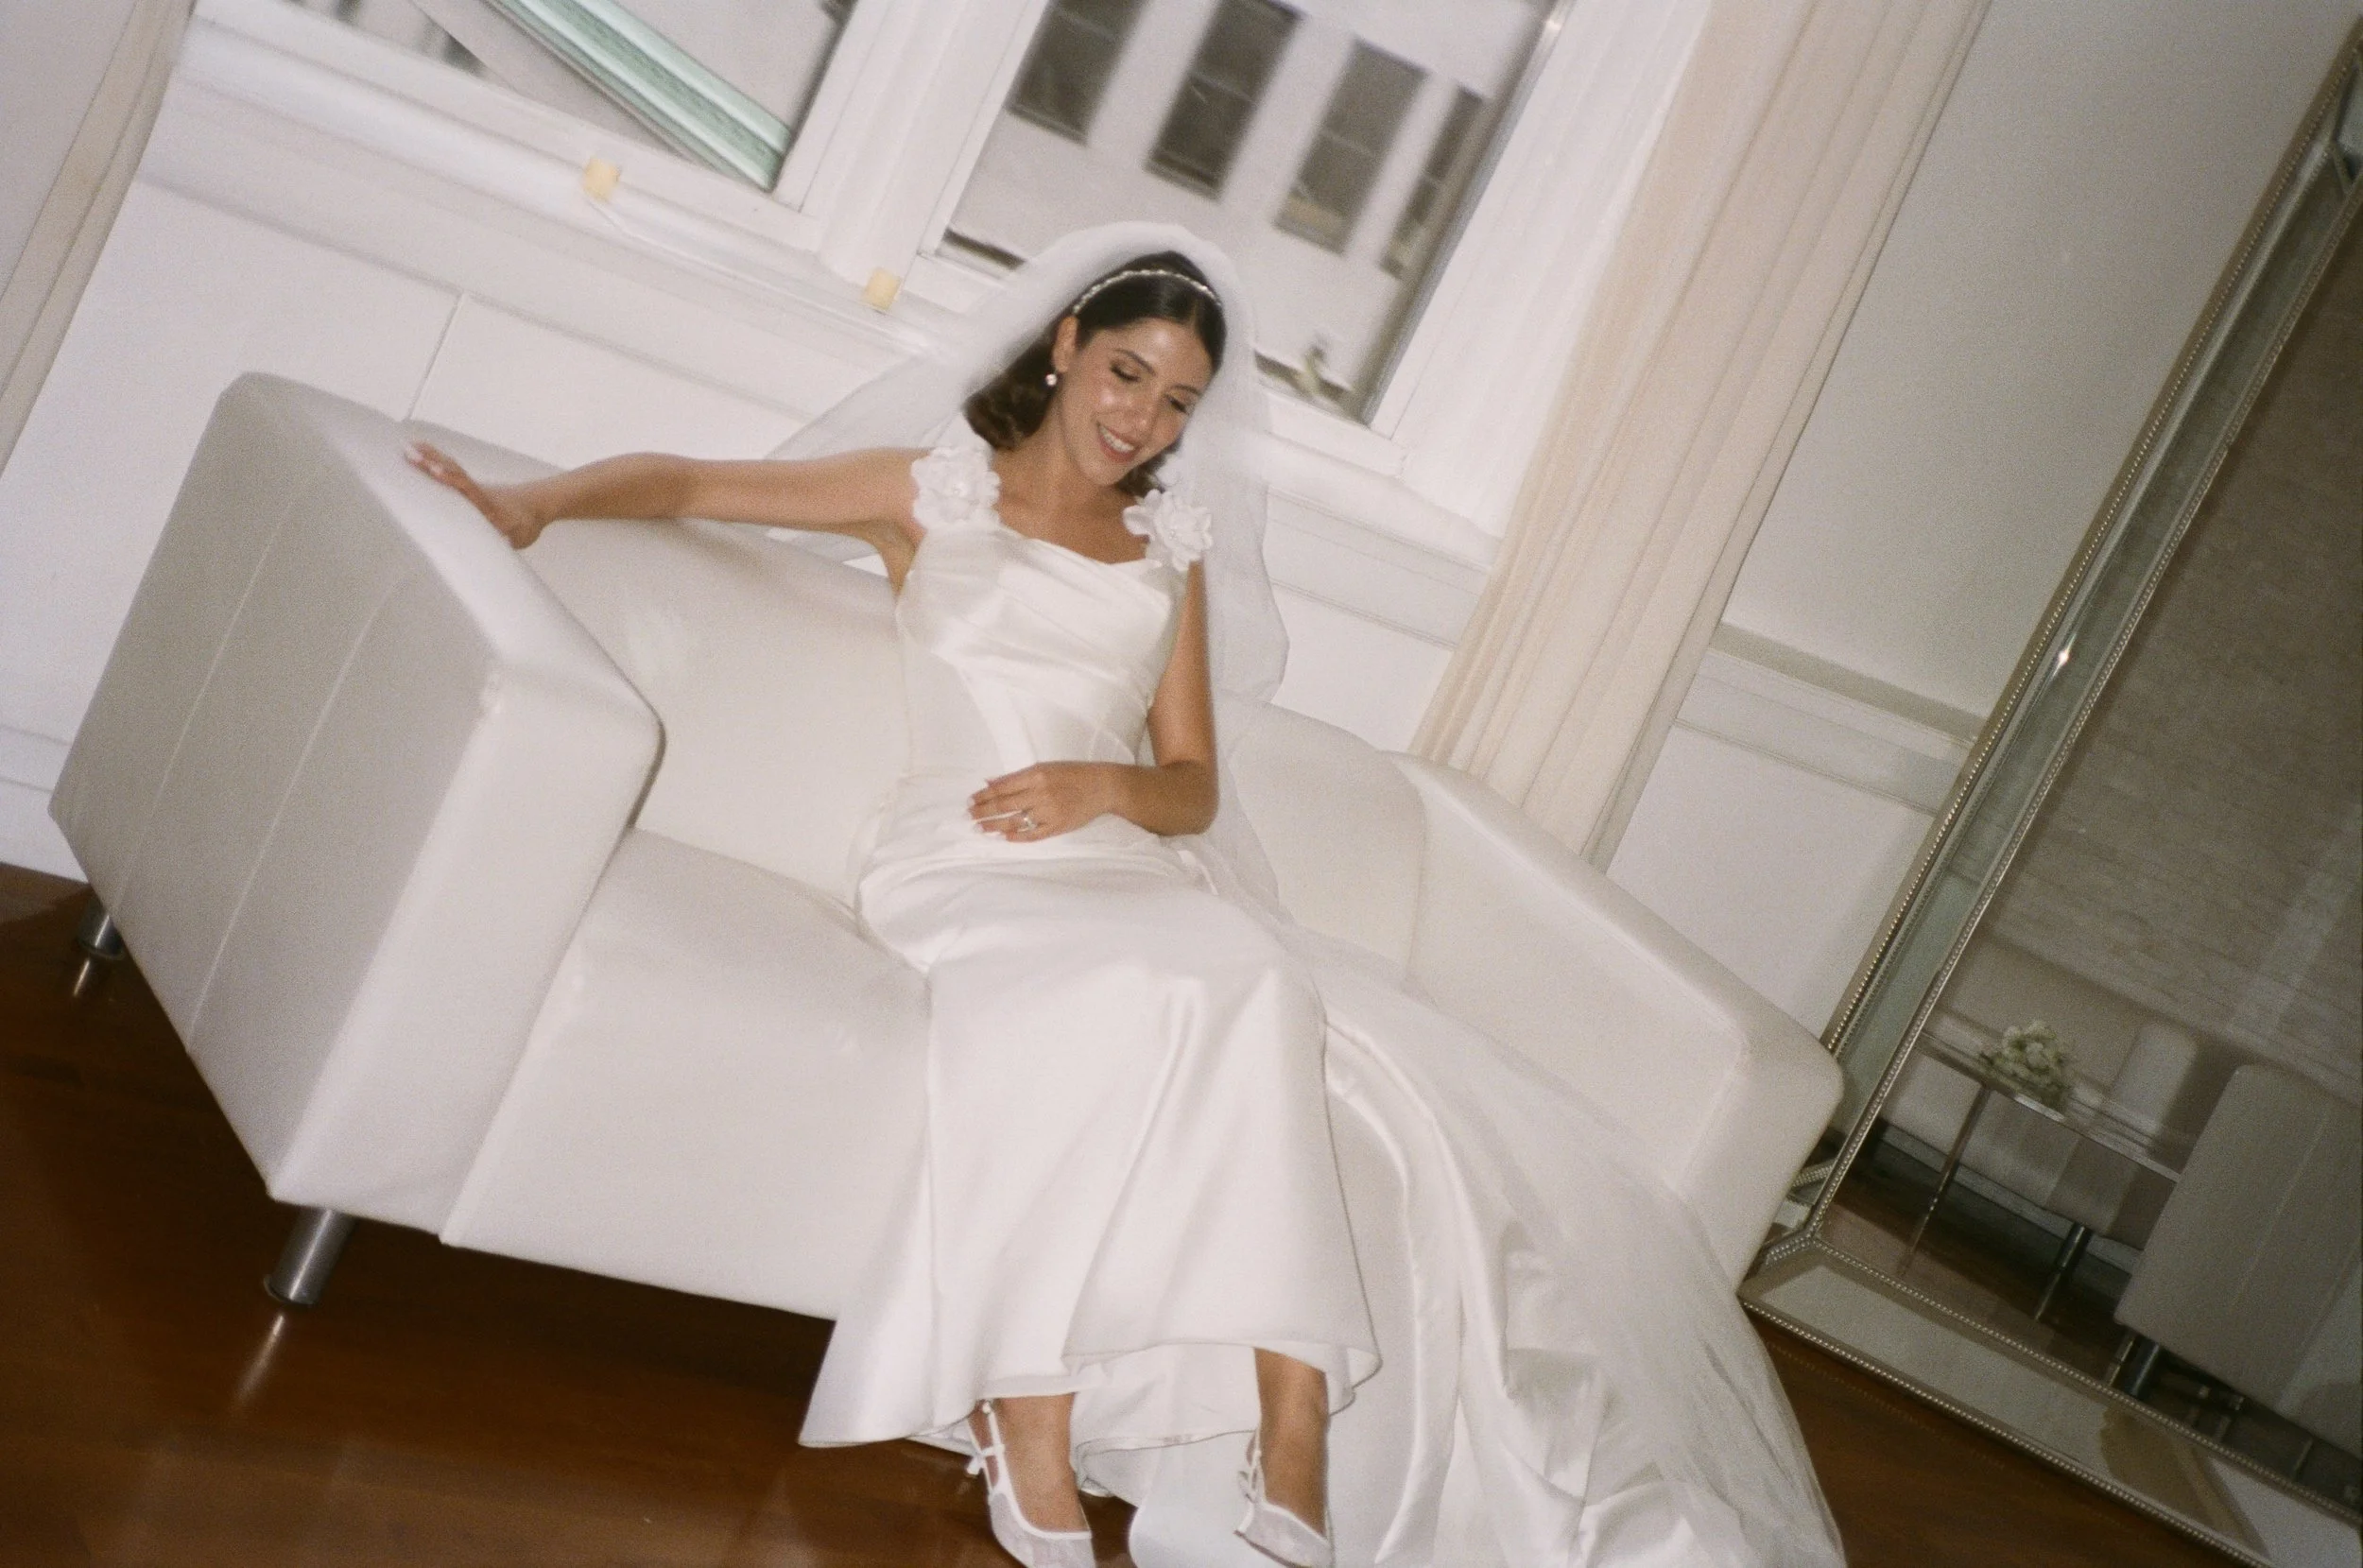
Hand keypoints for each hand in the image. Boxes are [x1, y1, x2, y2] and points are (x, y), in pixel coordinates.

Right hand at [406, 441, 547, 548]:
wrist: (538, 504)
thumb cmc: (527, 523)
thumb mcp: (520, 536)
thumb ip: (507, 540)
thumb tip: (495, 543)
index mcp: (490, 505)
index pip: (469, 489)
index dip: (452, 480)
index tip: (436, 471)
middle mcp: (479, 492)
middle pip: (454, 474)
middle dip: (433, 464)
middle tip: (409, 453)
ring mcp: (473, 487)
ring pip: (451, 469)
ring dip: (431, 458)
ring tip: (407, 447)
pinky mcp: (469, 486)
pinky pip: (451, 471)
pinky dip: (436, 461)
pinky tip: (420, 452)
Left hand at [970, 763, 1118, 840]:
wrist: (1102, 787)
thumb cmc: (1072, 774)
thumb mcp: (1045, 768)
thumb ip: (1018, 777)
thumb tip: (990, 783)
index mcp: (1037, 775)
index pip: (1002, 787)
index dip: (984, 795)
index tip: (971, 800)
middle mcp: (1041, 793)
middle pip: (1005, 805)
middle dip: (984, 812)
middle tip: (969, 816)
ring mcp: (1050, 812)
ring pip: (1015, 822)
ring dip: (995, 826)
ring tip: (981, 829)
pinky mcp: (1058, 826)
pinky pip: (1033, 835)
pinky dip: (1017, 837)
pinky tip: (1005, 837)